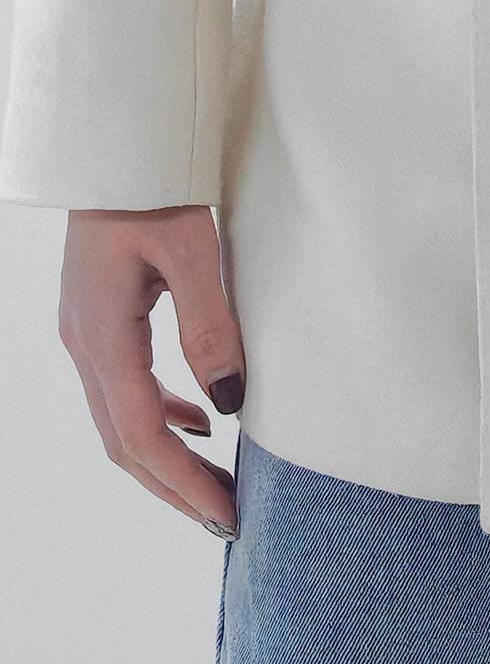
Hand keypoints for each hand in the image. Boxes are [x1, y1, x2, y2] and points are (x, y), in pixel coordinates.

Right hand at [59, 205, 246, 536]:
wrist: (114, 143)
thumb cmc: (154, 185)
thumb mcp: (191, 251)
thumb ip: (211, 326)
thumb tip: (232, 401)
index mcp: (101, 334)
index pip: (141, 433)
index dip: (183, 479)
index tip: (226, 514)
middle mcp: (84, 343)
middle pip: (125, 441)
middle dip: (175, 486)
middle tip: (227, 520)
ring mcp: (86, 333)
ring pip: (122, 419)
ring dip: (168, 457)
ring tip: (217, 484)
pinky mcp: (99, 319)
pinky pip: (126, 386)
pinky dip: (161, 414)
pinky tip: (199, 419)